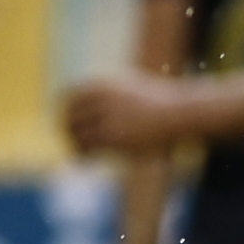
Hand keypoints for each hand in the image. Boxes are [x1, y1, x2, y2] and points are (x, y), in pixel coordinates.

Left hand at [66, 74, 203, 155]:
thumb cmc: (157, 102)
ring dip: (75, 145)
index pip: (69, 96)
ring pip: (77, 132)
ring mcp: (109, 116)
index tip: (66, 123)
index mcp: (104, 84)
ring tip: (82, 154)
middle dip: (67, 130)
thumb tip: (81, 103)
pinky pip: (90, 145)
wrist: (180, 112)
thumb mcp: (129, 89)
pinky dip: (85, 154)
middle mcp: (102, 98)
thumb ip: (105, 94)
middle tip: (72, 142)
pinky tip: (90, 160)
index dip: (64, 111)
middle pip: (70, 115)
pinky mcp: (115, 136)